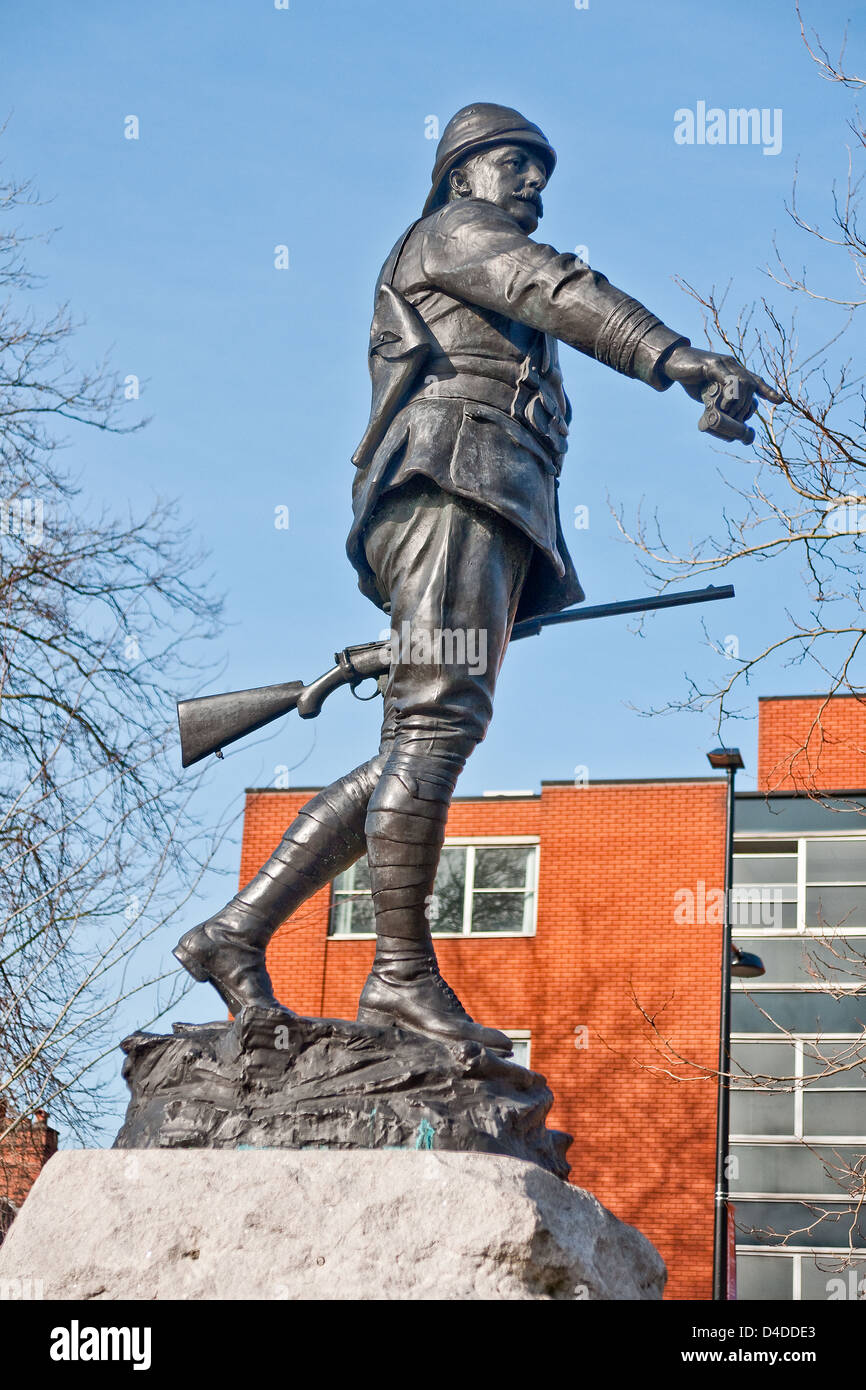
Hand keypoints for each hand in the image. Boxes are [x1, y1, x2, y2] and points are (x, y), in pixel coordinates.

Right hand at [663, 345, 782, 443]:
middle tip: (735, 422)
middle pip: (752, 386)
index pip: (756, 380)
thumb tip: (724, 418)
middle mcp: (733, 365)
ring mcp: (724, 363)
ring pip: (744, 383)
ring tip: (727, 415)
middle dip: (747, 407)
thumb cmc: (690, 377)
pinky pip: (729, 380)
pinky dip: (729, 394)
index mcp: (734, 371)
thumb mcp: (708, 391)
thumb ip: (719, 401)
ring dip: (739, 403)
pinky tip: (722, 405)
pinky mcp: (712, 365)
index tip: (779, 401)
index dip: (768, 391)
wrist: (672, 361)